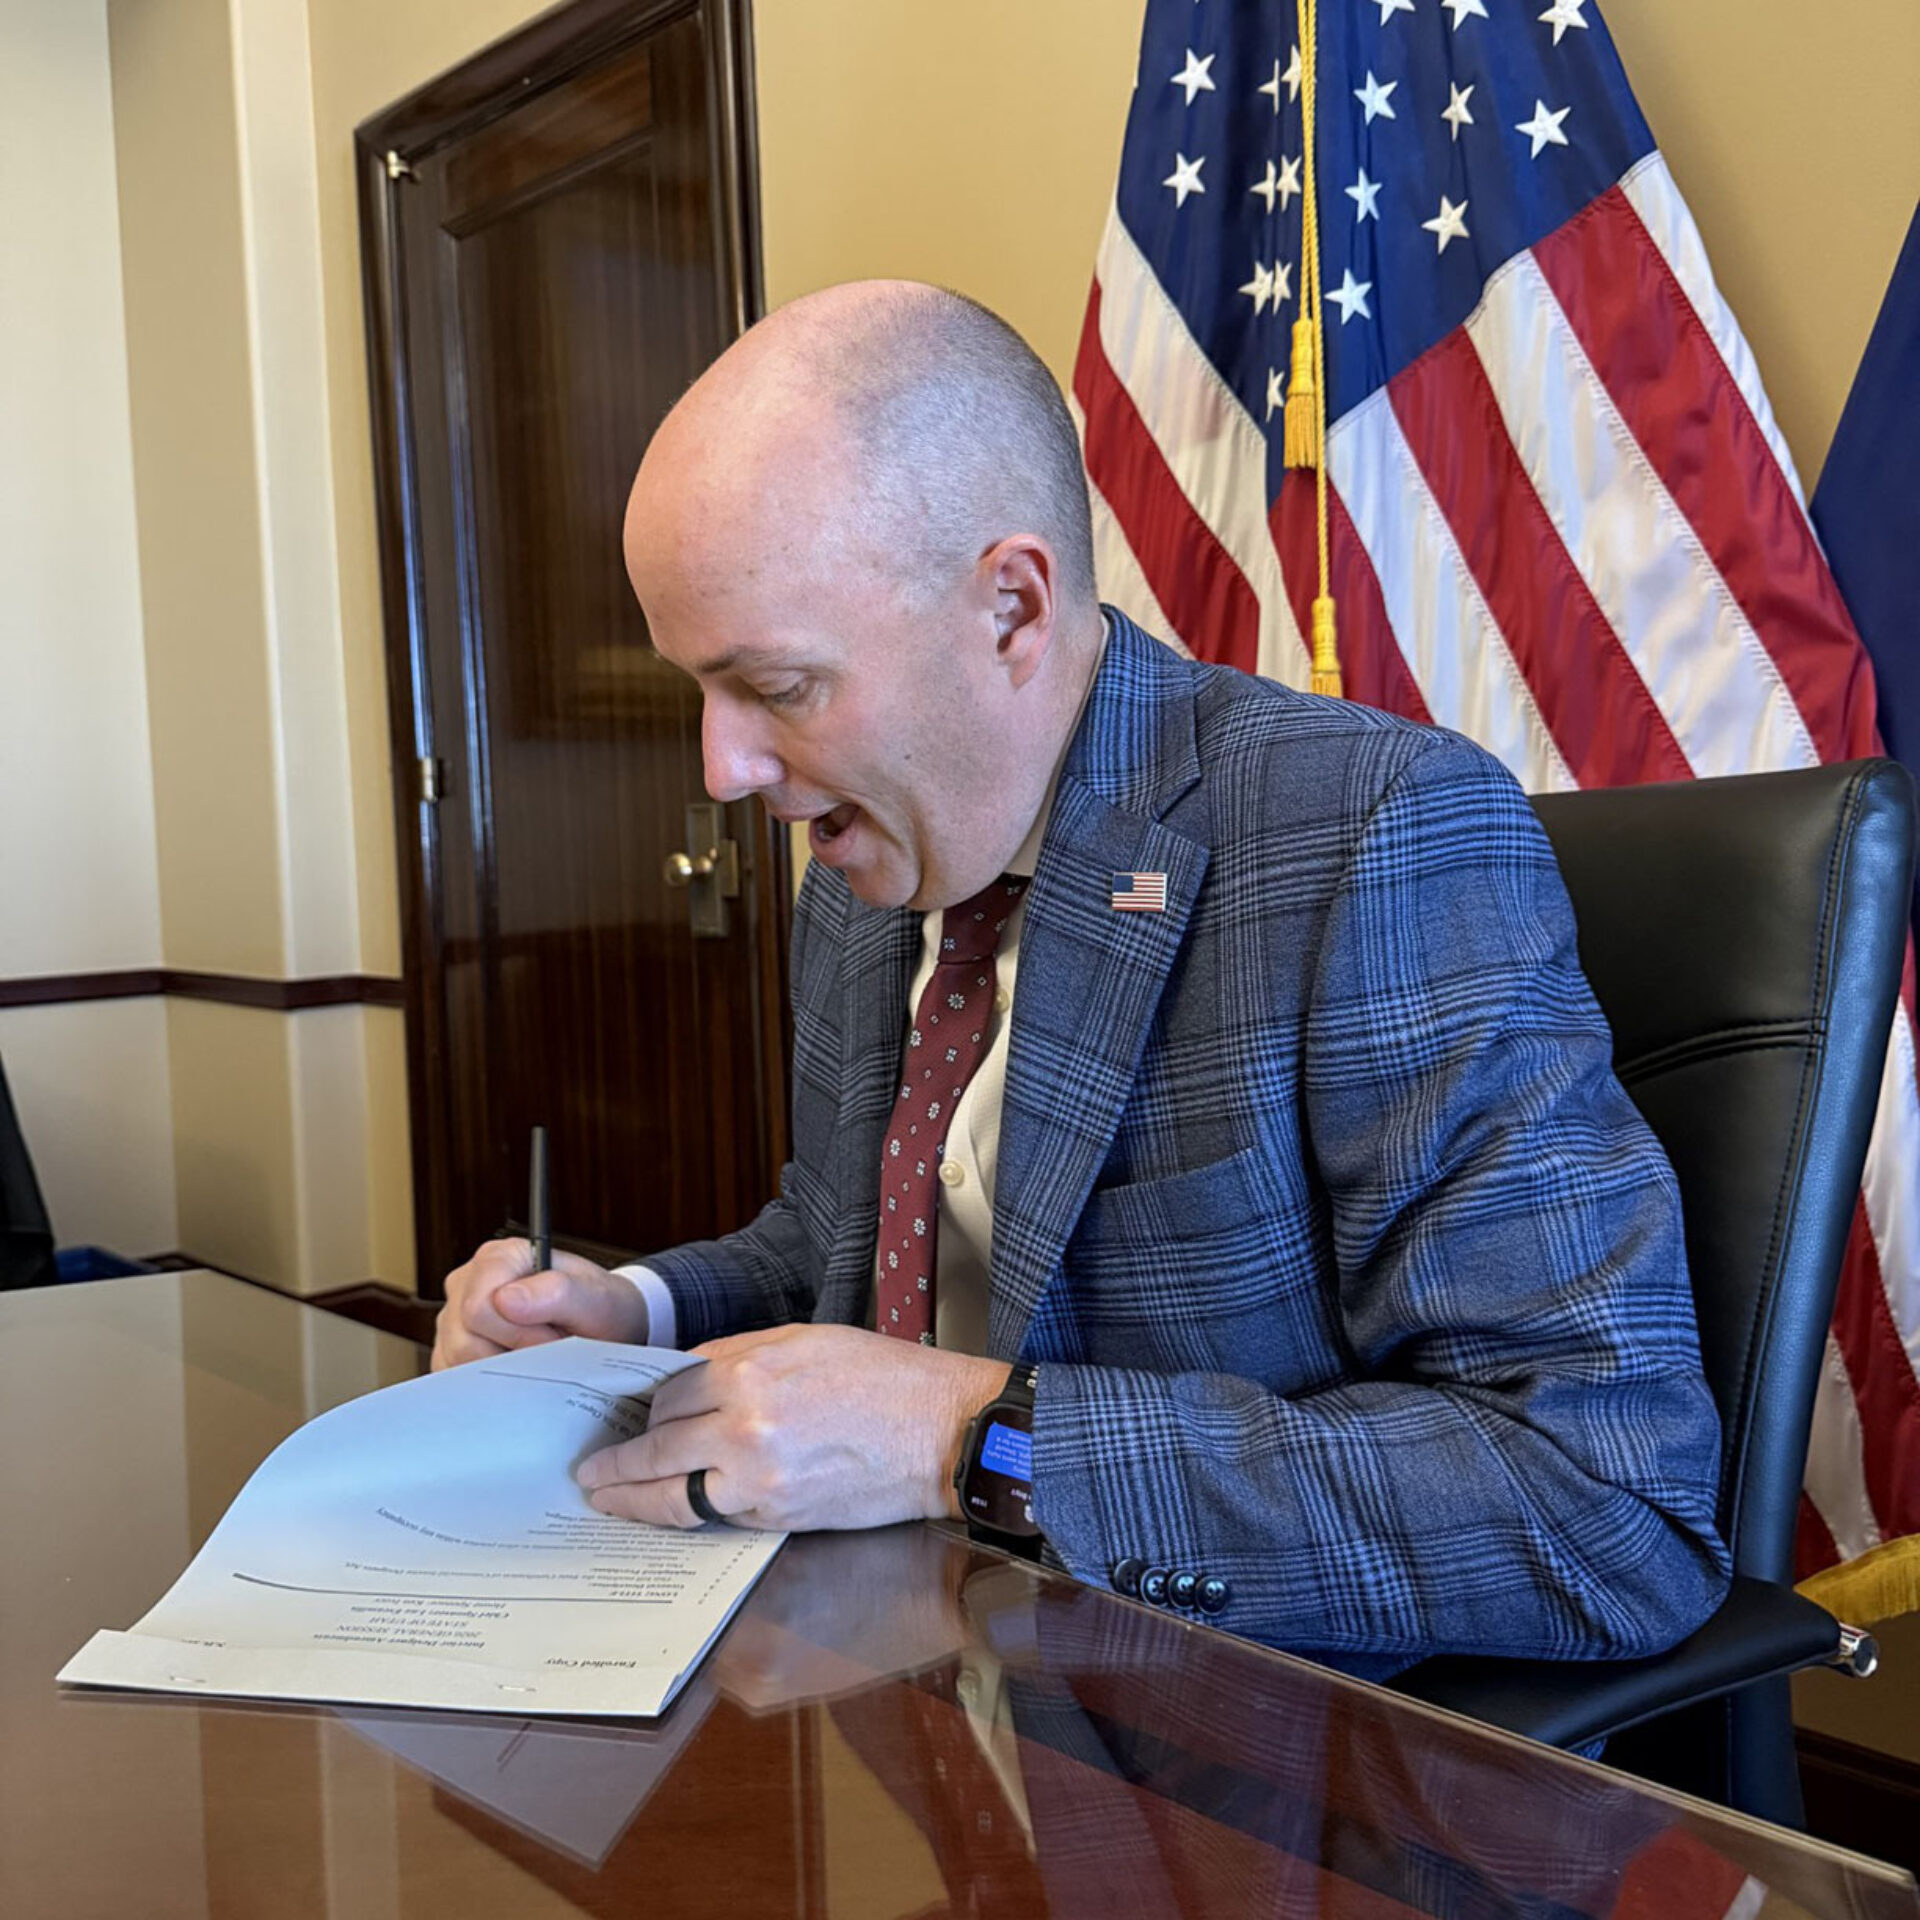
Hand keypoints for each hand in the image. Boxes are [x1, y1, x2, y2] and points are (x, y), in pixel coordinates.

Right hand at [432, 1238, 648, 1369]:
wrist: (604, 1327)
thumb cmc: (599, 1307)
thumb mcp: (596, 1299)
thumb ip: (557, 1292)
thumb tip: (506, 1299)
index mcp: (499, 1258)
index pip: (478, 1307)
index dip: (516, 1332)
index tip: (551, 1336)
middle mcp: (469, 1282)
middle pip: (464, 1338)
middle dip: (512, 1352)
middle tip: (549, 1345)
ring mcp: (455, 1316)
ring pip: (457, 1360)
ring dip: (503, 1366)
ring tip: (537, 1352)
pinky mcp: (451, 1347)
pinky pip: (456, 1375)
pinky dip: (490, 1380)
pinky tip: (517, 1364)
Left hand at [574, 1324, 1008, 1531]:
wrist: (941, 1432)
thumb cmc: (882, 1377)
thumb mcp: (803, 1340)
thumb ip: (737, 1356)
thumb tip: (687, 1377)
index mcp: (746, 1374)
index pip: (668, 1394)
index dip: (646, 1408)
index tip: (629, 1416)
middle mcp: (742, 1429)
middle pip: (657, 1447)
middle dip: (618, 1460)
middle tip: (590, 1470)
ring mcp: (757, 1481)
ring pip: (670, 1495)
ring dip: (631, 1497)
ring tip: (605, 1497)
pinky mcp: (776, 1518)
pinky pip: (711, 1516)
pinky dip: (680, 1513)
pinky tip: (663, 1509)